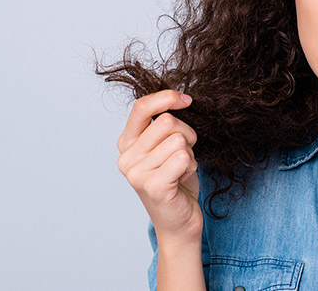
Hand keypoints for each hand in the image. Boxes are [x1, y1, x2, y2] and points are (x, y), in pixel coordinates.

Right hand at [116, 89, 202, 242]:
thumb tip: (180, 98)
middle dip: (186, 134)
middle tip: (183, 154)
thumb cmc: (176, 179)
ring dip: (189, 154)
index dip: (167, 98)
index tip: (187, 101)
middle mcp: (126, 157)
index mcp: (127, 142)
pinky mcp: (152, 186)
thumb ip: (164, 124)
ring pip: (179, 140)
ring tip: (181, 170)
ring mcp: (136, 173)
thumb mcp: (166, 146)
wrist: (179, 220)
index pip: (142, 106)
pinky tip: (182, 180)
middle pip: (167, 122)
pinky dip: (191, 166)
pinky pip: (182, 157)